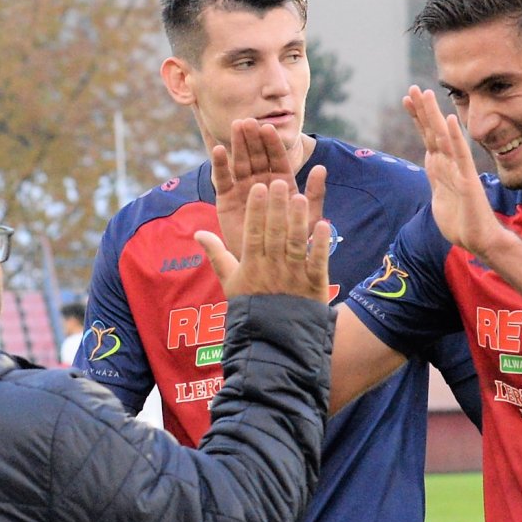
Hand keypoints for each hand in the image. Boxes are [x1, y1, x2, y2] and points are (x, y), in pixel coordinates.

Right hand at [195, 179, 331, 302]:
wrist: (274, 338)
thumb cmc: (251, 306)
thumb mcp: (230, 281)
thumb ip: (216, 254)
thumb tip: (198, 233)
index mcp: (252, 265)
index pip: (253, 233)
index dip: (256, 211)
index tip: (259, 189)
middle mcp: (273, 267)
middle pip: (275, 233)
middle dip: (277, 208)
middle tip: (280, 183)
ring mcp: (294, 275)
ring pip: (295, 243)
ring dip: (298, 220)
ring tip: (300, 198)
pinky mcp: (314, 284)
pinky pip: (317, 261)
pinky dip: (320, 244)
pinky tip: (323, 224)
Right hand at [210, 120, 324, 265]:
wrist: (269, 266)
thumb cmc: (291, 244)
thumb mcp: (307, 219)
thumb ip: (315, 194)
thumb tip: (322, 168)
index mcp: (281, 183)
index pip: (277, 159)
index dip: (272, 144)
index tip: (268, 129)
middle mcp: (261, 182)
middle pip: (257, 156)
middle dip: (253, 138)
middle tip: (248, 122)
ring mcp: (243, 189)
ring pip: (240, 162)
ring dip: (237, 145)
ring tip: (235, 128)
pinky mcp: (225, 199)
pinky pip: (222, 179)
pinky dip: (219, 165)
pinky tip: (217, 151)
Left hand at [402, 86, 507, 258]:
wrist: (479, 241)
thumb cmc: (461, 224)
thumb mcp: (439, 199)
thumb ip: (435, 179)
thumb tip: (430, 163)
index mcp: (441, 169)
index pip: (427, 138)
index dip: (418, 119)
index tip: (407, 99)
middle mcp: (449, 165)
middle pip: (432, 132)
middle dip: (422, 110)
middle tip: (411, 88)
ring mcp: (459, 171)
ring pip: (443, 138)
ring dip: (434, 115)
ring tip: (425, 93)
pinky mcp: (468, 181)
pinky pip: (461, 155)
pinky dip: (455, 137)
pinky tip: (451, 120)